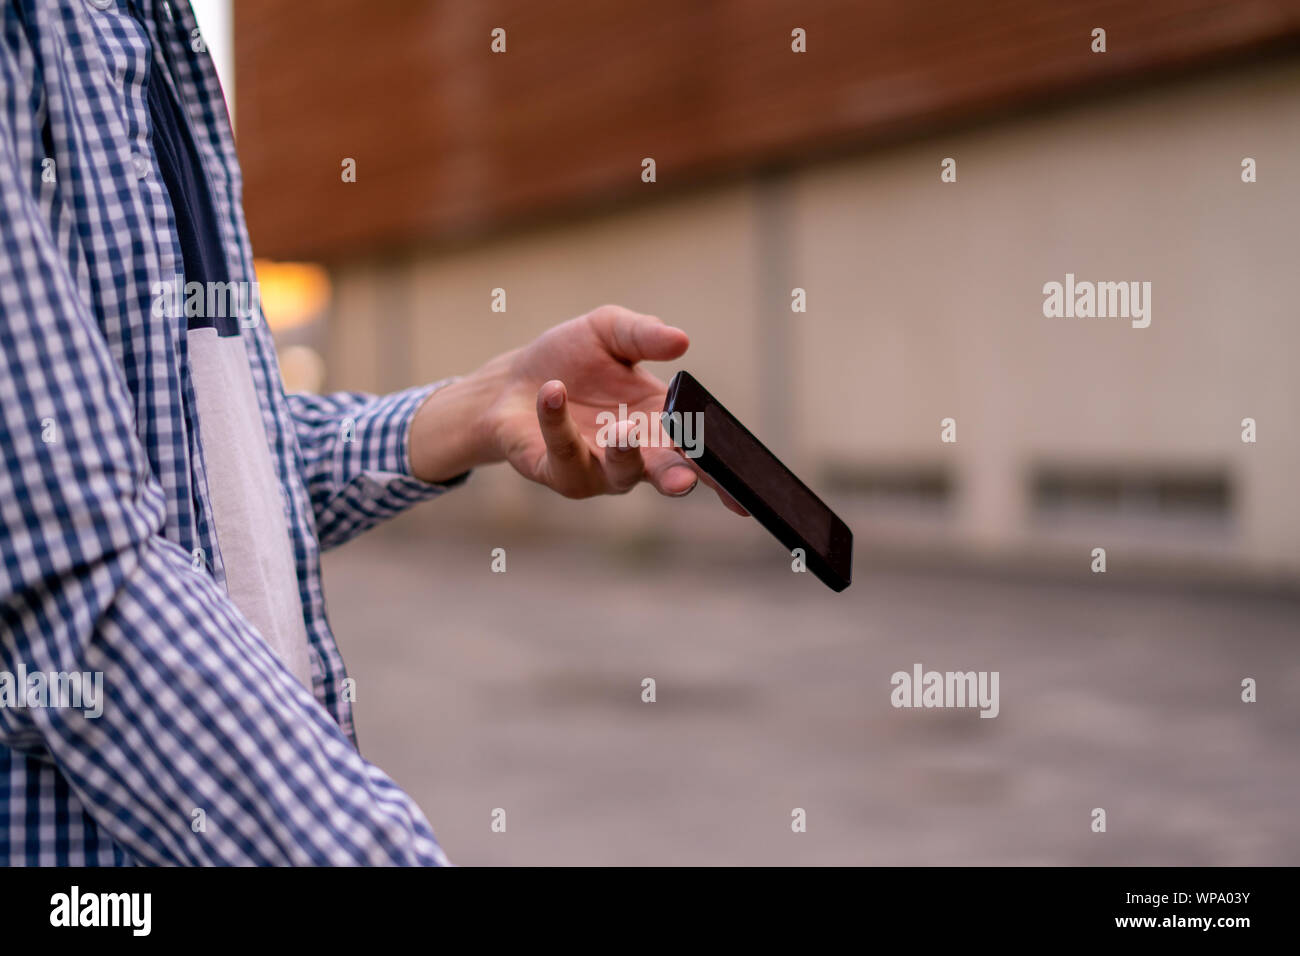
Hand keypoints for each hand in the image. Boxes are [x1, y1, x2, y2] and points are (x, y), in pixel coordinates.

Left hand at [409, 304, 744, 512]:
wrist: (512, 380)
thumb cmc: (571, 359)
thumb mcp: (609, 331)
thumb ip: (644, 334)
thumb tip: (681, 340)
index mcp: (660, 422)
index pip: (699, 447)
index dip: (725, 470)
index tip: (747, 487)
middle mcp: (635, 454)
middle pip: (666, 471)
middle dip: (677, 476)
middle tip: (687, 479)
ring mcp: (596, 469)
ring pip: (618, 473)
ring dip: (625, 454)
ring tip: (623, 430)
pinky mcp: (556, 470)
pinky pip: (562, 452)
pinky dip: (558, 421)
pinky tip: (552, 391)